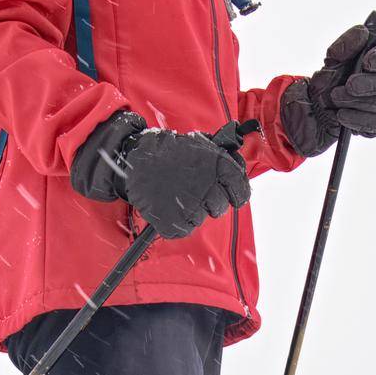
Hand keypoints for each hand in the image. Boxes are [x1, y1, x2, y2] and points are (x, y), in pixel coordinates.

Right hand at [70, 112, 249, 239]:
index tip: (231, 195)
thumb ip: (221, 158)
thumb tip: (237, 170)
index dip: (236, 195)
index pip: (241, 192)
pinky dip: (176, 222)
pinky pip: (184, 229)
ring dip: (190, 210)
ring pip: (200, 218)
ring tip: (175, 193)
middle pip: (219, 208)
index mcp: (219, 166)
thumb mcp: (200, 145)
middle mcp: (209, 187)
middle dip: (209, 201)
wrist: (135, 159)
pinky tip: (168, 205)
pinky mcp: (174, 222)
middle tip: (191, 190)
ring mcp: (192, 206)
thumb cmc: (168, 152)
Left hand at [281, 24, 375, 156]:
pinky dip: (356, 121)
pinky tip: (341, 116)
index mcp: (374, 65)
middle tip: (348, 85)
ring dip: (354, 102)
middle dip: (368, 85)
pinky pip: (373, 127)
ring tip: (334, 98)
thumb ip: (345, 45)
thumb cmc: (326, 82)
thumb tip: (362, 32)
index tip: (367, 61)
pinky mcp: (371, 127)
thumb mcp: (330, 61)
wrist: (311, 109)